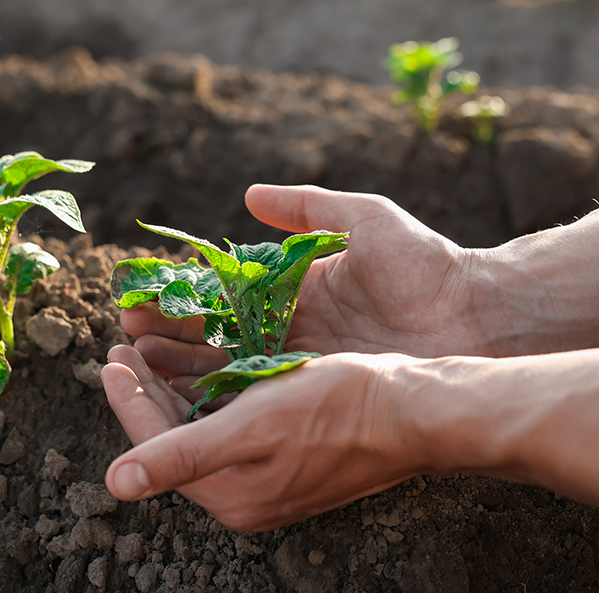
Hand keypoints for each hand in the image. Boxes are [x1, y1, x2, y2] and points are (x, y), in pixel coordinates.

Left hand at [100, 344, 424, 530]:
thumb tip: (116, 483)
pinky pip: (235, 422)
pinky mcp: (289, 456)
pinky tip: (209, 362)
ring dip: (176, 385)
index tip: (110, 353)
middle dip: (146, 388)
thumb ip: (182, 454)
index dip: (126, 397)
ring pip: (203, 426)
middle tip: (125, 342)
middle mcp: (244, 494)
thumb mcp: (254, 424)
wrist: (415, 412)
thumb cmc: (340, 409)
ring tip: (155, 346)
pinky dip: (214, 390)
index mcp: (230, 494)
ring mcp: (268, 476)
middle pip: (175, 436)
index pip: (154, 444)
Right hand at [123, 185, 500, 382]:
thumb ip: (307, 206)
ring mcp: (304, 366)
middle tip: (121, 341)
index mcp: (296, 289)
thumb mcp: (364, 219)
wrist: (477, 317)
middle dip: (165, 339)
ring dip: (179, 373)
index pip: (221, 295)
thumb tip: (249, 194)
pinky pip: (260, 402)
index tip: (138, 295)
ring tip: (135, 369)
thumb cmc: (425, 264)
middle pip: (213, 339)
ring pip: (226, 374)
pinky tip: (180, 404)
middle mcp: (293, 331)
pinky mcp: (319, 396)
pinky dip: (219, 403)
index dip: (179, 298)